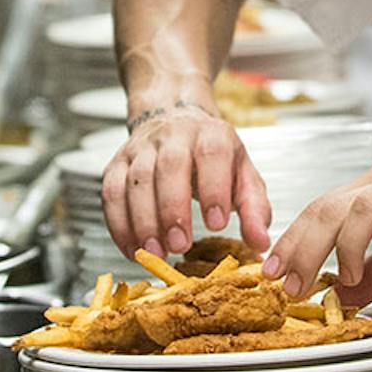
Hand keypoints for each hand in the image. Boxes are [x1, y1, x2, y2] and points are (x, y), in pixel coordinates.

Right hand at [101, 103, 271, 258]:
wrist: (176, 119)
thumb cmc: (214, 156)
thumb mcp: (243, 174)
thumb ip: (254, 208)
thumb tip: (260, 242)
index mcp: (211, 134)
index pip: (212, 154)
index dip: (213, 188)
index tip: (216, 224)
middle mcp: (174, 135)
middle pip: (169, 167)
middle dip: (173, 209)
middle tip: (181, 245)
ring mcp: (142, 148)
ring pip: (136, 180)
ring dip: (143, 221)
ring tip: (156, 252)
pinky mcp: (118, 163)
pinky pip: (111, 193)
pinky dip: (118, 224)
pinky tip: (132, 248)